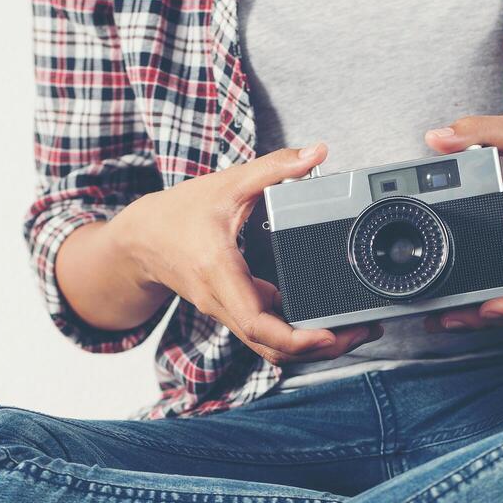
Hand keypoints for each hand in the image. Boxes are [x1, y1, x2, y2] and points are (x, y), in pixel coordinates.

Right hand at [112, 144, 379, 364]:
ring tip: (353, 332)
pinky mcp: (234, 311)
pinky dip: (296, 337)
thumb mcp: (226, 184)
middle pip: (272, 347)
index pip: (256, 323)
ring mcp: (227, 312)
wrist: (140, 241)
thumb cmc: (177, 215)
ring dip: (312, 347)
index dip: (295, 337)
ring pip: (271, 348)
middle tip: (361, 333)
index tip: (329, 334)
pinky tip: (325, 324)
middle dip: (320, 347)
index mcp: (219, 272)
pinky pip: (266, 336)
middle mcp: (222, 301)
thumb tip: (315, 154)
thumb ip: (273, 168)